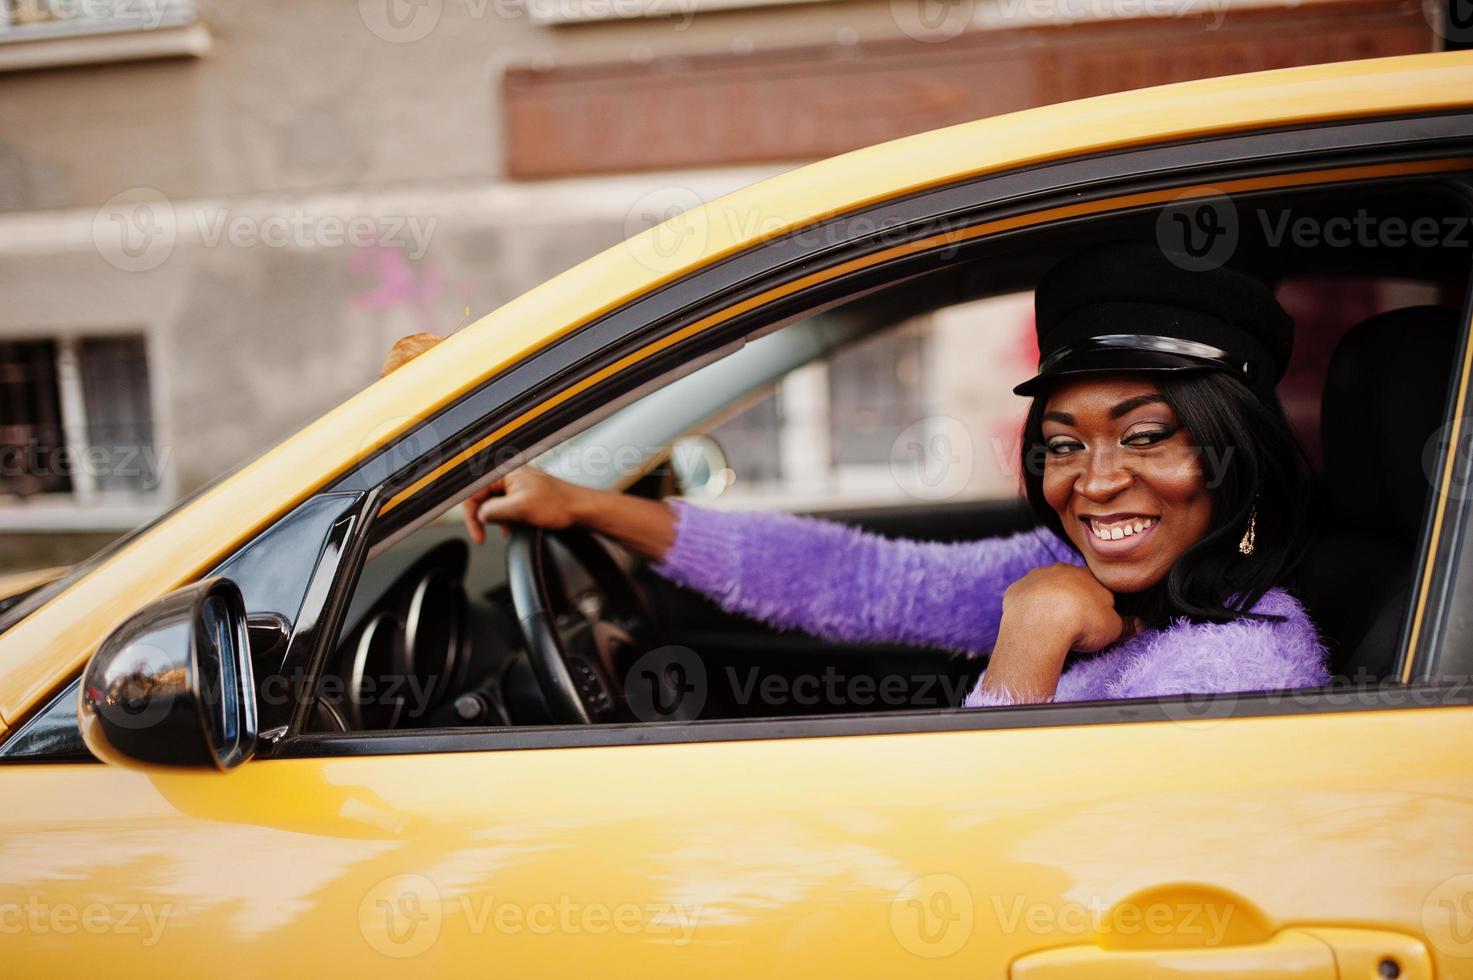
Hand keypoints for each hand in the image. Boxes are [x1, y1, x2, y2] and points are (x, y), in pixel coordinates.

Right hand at [461, 467, 586, 543]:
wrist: (580, 509)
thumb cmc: (558, 505)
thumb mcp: (519, 509)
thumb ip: (493, 511)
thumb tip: (479, 515)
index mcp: (505, 471)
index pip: (473, 492)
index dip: (472, 516)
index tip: (478, 535)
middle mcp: (508, 474)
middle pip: (481, 498)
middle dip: (486, 518)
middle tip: (491, 534)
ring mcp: (515, 483)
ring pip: (493, 504)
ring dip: (497, 520)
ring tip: (511, 527)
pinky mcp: (522, 493)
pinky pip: (504, 506)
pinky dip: (506, 519)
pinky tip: (514, 527)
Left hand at [981, 564, 1139, 702]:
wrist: (1041, 623)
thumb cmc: (1081, 623)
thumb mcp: (1112, 627)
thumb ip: (1126, 625)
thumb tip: (1140, 625)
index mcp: (1087, 576)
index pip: (1096, 585)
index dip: (1097, 602)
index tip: (1094, 619)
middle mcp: (1061, 570)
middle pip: (1069, 584)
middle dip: (1071, 600)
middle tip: (1073, 623)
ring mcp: (1036, 578)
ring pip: (1045, 588)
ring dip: (1048, 602)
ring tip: (1051, 625)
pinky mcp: (1016, 589)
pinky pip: (1023, 598)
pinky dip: (1027, 608)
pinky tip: (1031, 624)